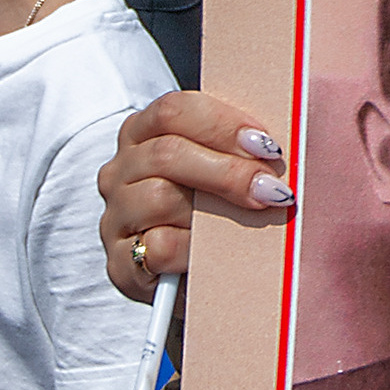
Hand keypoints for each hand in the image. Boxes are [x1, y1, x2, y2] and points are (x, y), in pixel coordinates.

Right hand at [98, 89, 292, 296]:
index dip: (222, 124)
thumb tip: (274, 147)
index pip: (173, 110)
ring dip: (213, 211)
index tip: (265, 145)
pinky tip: (214, 252)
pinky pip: (157, 247)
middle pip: (167, 153)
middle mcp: (121, 170)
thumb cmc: (211, 211)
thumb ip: (236, 150)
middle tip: (271, 188)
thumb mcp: (219, 171)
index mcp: (143, 133)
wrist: (195, 278)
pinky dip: (192, 249)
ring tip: (250, 221)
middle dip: (227, 171)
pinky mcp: (119, 263)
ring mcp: (116, 216)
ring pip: (159, 198)